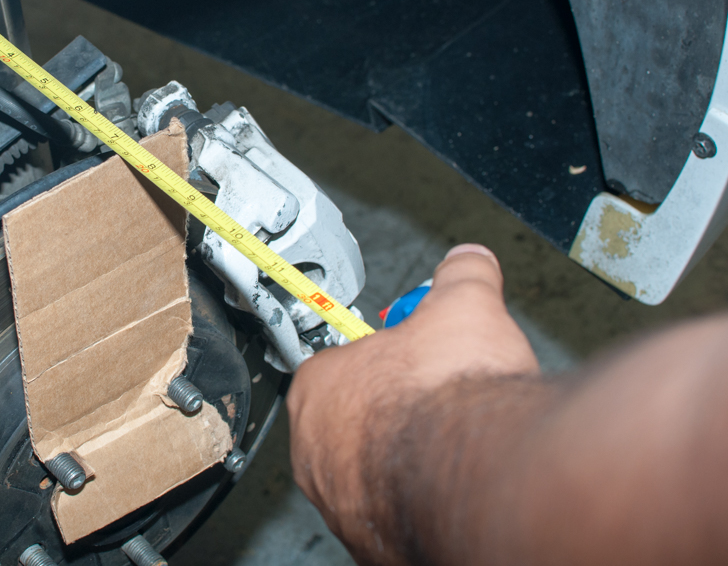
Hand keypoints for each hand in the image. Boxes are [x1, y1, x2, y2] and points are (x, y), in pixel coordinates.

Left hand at [287, 244, 538, 564]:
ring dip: (400, 460)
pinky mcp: (374, 545)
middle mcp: (314, 451)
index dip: (379, 360)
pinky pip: (390, 517)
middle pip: (348, 422)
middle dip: (389, 411)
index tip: (408, 360)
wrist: (484, 476)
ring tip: (447, 445)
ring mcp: (340, 504)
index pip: (336, 366)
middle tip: (434, 401)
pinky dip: (417, 502)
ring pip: (365, 475)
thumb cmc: (453, 399)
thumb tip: (469, 262)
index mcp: (318, 386)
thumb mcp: (464, 307)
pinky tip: (450, 486)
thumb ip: (461, 278)